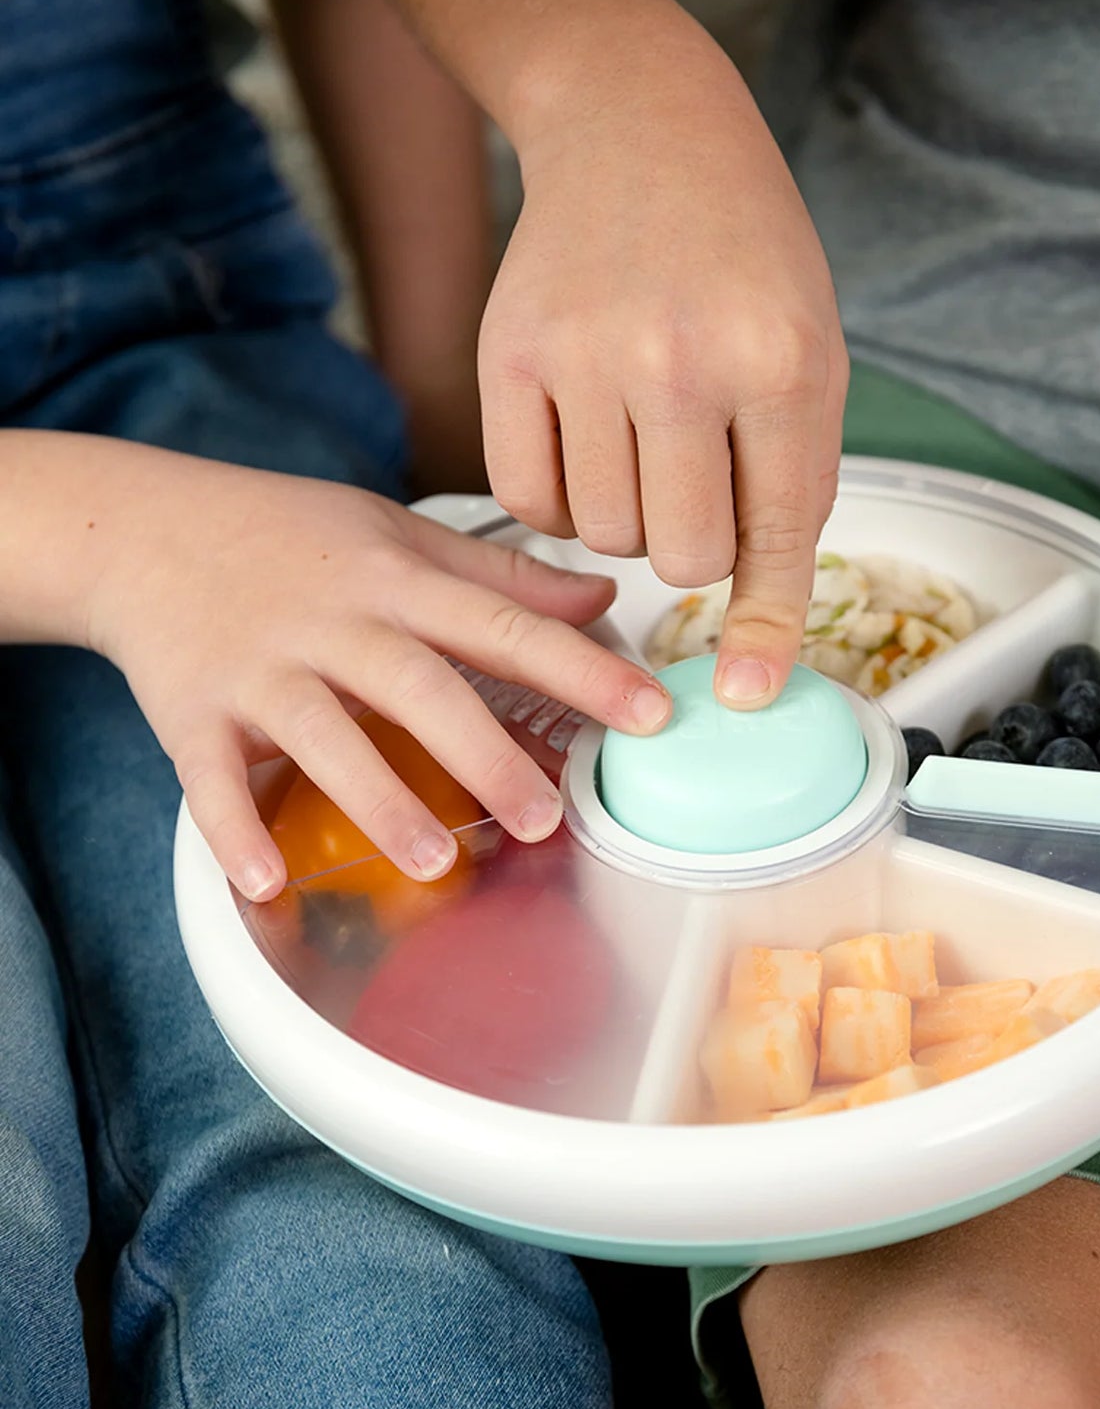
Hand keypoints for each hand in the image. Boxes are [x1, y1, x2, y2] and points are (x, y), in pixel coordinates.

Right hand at [86, 448, 669, 898]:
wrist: (139, 525)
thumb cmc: (285, 534)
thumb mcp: (396, 534)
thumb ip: (498, 577)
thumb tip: (599, 600)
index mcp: (394, 579)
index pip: (503, 624)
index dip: (582, 669)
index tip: (651, 712)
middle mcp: (333, 622)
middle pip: (419, 687)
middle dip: (486, 754)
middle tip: (548, 819)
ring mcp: (258, 668)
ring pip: (322, 736)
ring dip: (377, 800)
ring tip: (435, 861)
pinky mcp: (190, 712)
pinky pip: (210, 781)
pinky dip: (235, 833)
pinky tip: (270, 883)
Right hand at [477, 10, 847, 709]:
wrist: (639, 126)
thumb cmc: (741, 254)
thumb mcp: (810, 353)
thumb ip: (792, 488)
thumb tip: (753, 641)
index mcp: (782, 364)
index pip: (774, 540)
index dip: (763, 630)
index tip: (742, 693)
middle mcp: (683, 363)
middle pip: (678, 559)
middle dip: (693, 546)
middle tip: (695, 480)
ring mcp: (588, 356)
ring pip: (604, 539)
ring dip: (627, 517)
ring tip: (642, 438)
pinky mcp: (508, 354)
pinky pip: (528, 501)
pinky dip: (558, 499)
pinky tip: (584, 441)